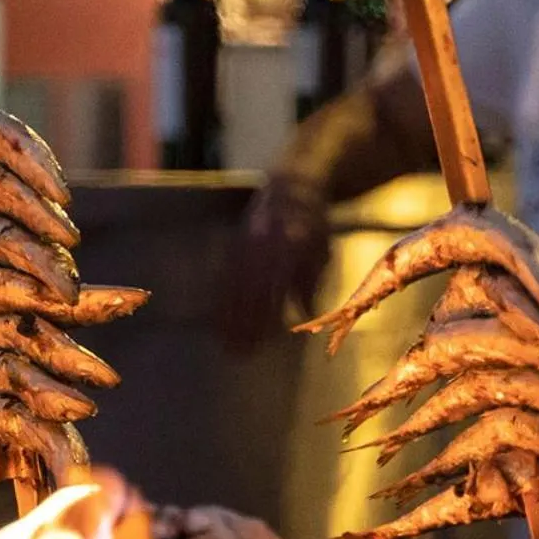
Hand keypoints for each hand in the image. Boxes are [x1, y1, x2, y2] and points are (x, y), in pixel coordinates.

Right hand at [223, 174, 331, 352]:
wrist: (293, 184)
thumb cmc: (313, 226)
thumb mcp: (321, 251)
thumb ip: (311, 282)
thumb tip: (306, 314)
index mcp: (290, 243)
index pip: (276, 285)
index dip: (267, 314)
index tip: (264, 341)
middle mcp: (264, 242)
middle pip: (250, 288)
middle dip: (243, 322)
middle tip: (239, 354)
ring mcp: (245, 242)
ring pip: (233, 284)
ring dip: (227, 316)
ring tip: (225, 344)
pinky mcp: (234, 243)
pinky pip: (223, 275)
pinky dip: (220, 299)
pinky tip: (217, 320)